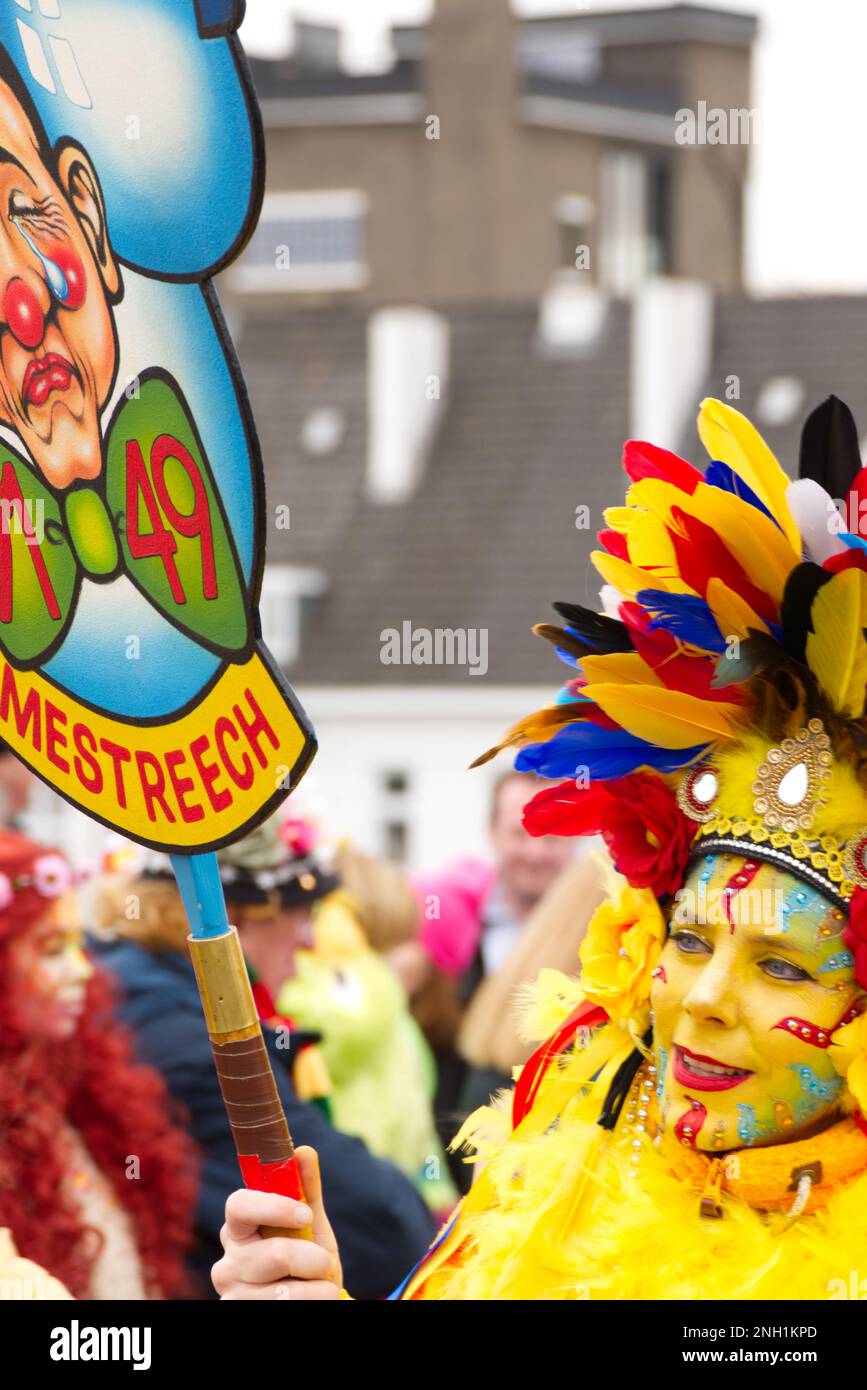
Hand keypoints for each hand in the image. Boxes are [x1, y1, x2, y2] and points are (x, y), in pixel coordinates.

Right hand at [212, 1147, 342, 1299]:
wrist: (311, 1302)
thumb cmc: (305, 1262)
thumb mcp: (310, 1227)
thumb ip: (306, 1190)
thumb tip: (303, 1150)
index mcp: (238, 1229)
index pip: (239, 1205)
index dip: (275, 1207)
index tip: (306, 1215)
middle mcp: (227, 1263)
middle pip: (274, 1255)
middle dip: (313, 1259)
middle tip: (326, 1262)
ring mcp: (232, 1296)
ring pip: (285, 1293)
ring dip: (319, 1288)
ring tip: (323, 1287)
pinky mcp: (238, 1316)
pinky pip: (287, 1310)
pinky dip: (316, 1302)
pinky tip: (314, 1300)